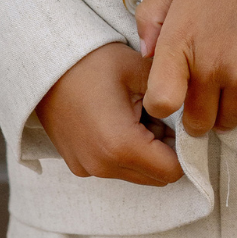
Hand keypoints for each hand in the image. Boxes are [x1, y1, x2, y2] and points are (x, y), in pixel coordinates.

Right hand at [35, 42, 183, 185]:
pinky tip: (119, 119)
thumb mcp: (138, 68)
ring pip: (136, 174)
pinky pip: (114, 168)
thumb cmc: (91, 61)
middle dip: (166, 151)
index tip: (182, 123)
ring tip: (137, 113)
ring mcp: (87, 169)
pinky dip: (125, 152)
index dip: (184, 148)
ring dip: (146, 152)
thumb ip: (172, 92)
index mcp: (121, 145)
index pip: (173, 170)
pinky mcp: (77, 165)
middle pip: (155, 177)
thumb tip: (194, 108)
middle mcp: (103, 166)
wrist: (42, 63)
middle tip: (160, 114)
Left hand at [137, 0, 236, 136]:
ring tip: (228, 90)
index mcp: (180, 44)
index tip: (171, 95)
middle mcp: (211, 66)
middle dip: (196, 114)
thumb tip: (146, 56)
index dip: (161, 106)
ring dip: (226, 113)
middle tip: (204, 95)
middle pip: (198, 123)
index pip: (161, 103)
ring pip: (229, 123)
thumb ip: (149, 21)